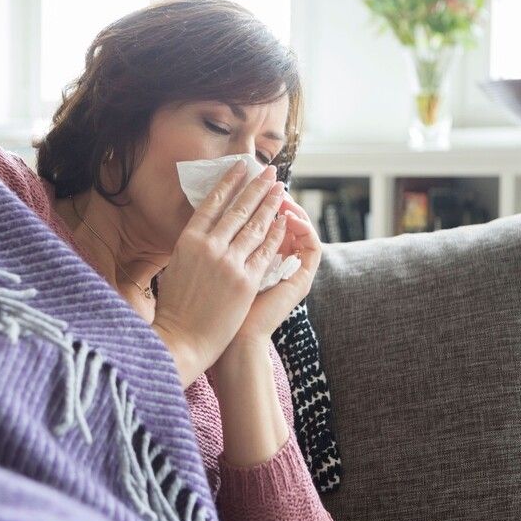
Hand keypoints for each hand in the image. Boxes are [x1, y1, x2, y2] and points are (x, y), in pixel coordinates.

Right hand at [151, 159, 289, 386]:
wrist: (182, 339)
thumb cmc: (175, 308)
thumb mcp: (175, 266)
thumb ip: (193, 246)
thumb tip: (206, 229)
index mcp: (187, 240)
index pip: (212, 203)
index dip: (229, 183)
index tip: (241, 168)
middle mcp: (209, 247)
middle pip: (238, 209)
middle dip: (257, 187)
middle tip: (270, 172)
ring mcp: (229, 263)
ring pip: (255, 226)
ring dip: (270, 204)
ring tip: (280, 189)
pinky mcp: (246, 281)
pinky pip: (265, 251)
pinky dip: (276, 234)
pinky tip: (283, 221)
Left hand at [228, 190, 321, 343]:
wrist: (232, 344)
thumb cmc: (214, 314)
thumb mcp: (215, 271)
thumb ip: (220, 248)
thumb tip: (209, 220)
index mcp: (259, 262)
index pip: (264, 223)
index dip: (256, 201)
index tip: (244, 181)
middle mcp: (280, 265)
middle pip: (283, 221)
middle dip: (272, 197)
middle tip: (265, 176)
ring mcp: (293, 272)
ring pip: (301, 229)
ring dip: (291, 207)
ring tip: (279, 191)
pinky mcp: (302, 280)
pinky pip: (311, 246)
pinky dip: (303, 227)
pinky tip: (289, 214)